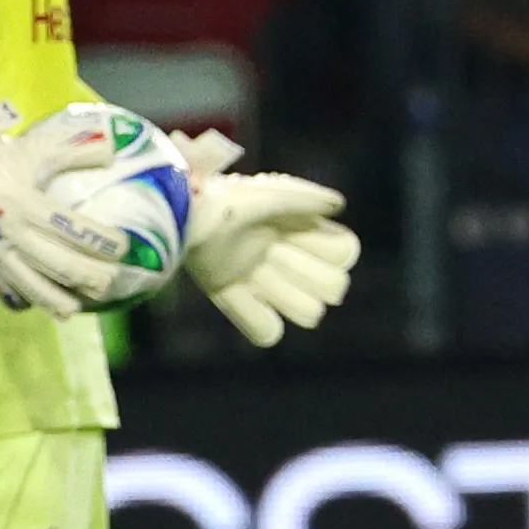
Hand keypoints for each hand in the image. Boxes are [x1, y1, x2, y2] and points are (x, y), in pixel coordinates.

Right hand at [0, 99, 155, 313]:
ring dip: (53, 298)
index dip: (98, 240)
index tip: (123, 247)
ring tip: (75, 310)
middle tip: (110, 283)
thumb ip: (74, 148)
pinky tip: (38, 306)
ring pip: (26, 282)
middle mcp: (5, 230)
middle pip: (52, 262)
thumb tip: (114, 149)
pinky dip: (21, 297)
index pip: (68, 227)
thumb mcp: (34, 146)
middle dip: (85, 275)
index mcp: (21, 201)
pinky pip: (0, 285)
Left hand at [174, 139, 361, 346]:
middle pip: (334, 287)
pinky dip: (259, 323)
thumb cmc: (228, 198)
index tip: (296, 235)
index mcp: (299, 227)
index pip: (345, 253)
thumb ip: (306, 198)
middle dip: (313, 276)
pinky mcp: (230, 293)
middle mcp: (286, 256)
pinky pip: (266, 333)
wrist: (183, 214)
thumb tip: (339, 206)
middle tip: (275, 256)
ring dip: (290, 299)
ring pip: (309, 314)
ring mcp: (261, 279)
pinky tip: (239, 292)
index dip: (330, 250)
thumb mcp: (269, 195)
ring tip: (258, 274)